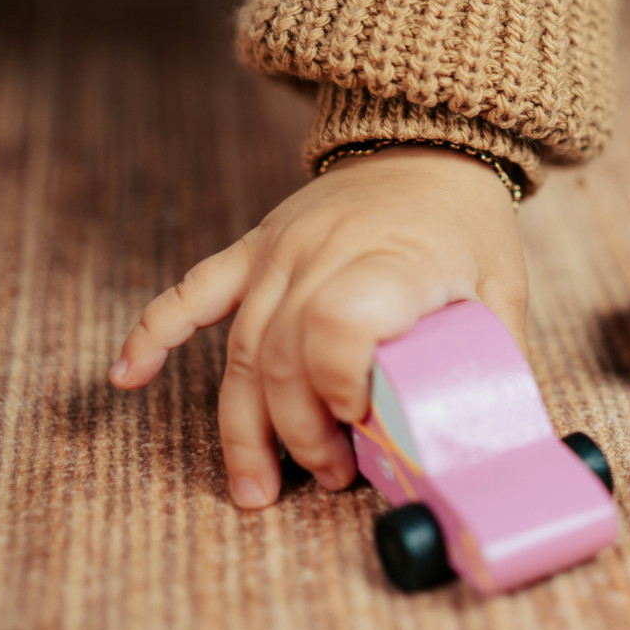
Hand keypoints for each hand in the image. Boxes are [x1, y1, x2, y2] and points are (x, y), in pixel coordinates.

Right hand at [108, 146, 525, 508]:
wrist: (431, 142)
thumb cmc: (467, 226)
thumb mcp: (502, 290)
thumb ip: (491, 362)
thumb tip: (486, 442)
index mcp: (390, 261)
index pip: (336, 324)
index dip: (338, 387)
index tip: (360, 428)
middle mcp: (323, 254)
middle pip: (281, 354)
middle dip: (297, 433)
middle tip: (328, 478)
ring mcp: (279, 251)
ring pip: (240, 347)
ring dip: (243, 425)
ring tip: (255, 487)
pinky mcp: (254, 249)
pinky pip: (193, 293)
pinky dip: (154, 334)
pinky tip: (127, 377)